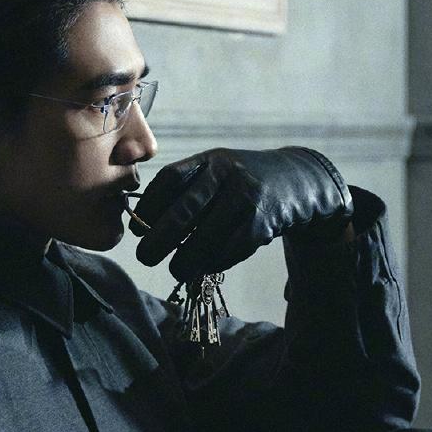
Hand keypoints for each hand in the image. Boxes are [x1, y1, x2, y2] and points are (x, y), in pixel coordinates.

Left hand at [131, 146, 351, 280]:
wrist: (295, 181)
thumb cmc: (241, 183)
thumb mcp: (216, 172)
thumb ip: (186, 189)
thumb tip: (145, 225)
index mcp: (209, 160)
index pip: (170, 179)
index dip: (148, 206)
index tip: (136, 230)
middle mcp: (227, 176)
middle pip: (185, 211)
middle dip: (160, 239)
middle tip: (144, 258)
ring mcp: (247, 199)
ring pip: (207, 237)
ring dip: (186, 259)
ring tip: (175, 270)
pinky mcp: (262, 224)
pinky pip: (231, 250)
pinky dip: (214, 262)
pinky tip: (203, 267)